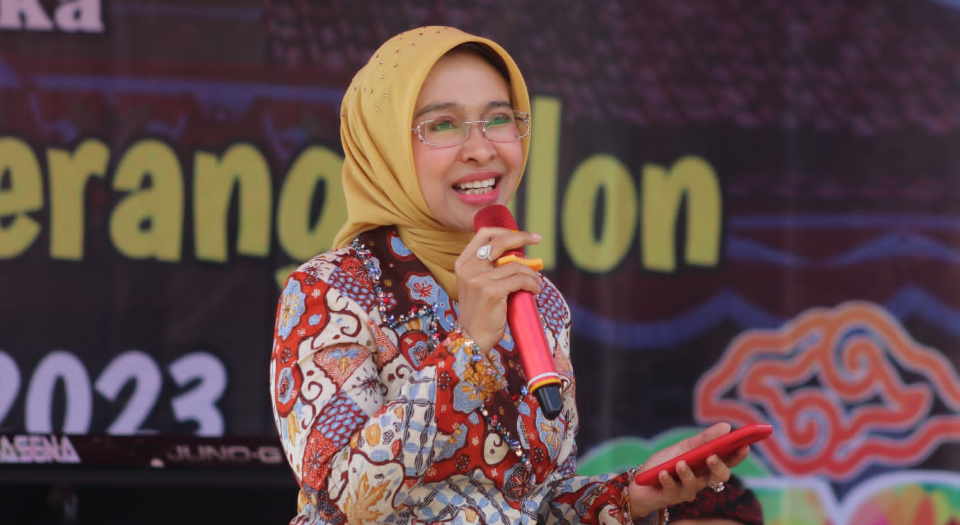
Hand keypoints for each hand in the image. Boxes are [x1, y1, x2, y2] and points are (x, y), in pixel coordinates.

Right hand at [455, 227, 542, 350]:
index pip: (484, 234)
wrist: (472, 338)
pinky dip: (532, 283)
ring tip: (537, 282)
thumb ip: (490, 267)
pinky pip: (520, 279)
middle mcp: (468, 268)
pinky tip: (535, 290)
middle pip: (500, 242)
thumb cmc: (481, 312)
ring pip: (515, 265)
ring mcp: (478, 279)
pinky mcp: (491, 291)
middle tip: (537, 239)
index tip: (523, 235)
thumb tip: (518, 252)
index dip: (505, 231)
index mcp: (463, 263)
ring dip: (532, 273)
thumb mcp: (478, 284)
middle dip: (522, 237)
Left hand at [627, 423, 749, 518]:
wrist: (640, 482)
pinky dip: (668, 479)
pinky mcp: (670, 497)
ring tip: (680, 463)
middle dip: (718, 467)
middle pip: (719, 477)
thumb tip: (727, 427)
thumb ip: (704, 439)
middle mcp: (701, 480)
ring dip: (687, 473)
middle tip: (712, 456)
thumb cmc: (664, 463)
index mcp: (706, 466)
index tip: (745, 445)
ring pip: (695, 485)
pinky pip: (672, 490)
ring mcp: (686, 490)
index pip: (728, 461)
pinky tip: (663, 473)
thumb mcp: (683, 447)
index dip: (738, 455)